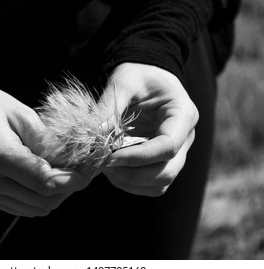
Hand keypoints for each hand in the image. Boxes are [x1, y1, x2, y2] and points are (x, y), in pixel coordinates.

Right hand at [0, 71, 90, 216]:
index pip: (46, 182)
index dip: (75, 180)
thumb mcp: (19, 112)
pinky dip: (40, 198)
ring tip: (66, 173)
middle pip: (44, 201)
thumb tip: (72, 158)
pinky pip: (23, 207)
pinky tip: (46, 178)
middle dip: (69, 188)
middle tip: (81, 169)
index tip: (90, 169)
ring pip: (36, 208)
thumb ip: (46, 140)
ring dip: (56, 194)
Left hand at [100, 63, 197, 196]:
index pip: (167, 147)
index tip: (109, 157)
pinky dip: (131, 183)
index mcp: (182, 115)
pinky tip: (113, 170)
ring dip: (130, 181)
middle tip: (103, 163)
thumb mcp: (123, 82)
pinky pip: (152, 185)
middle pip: (167, 172)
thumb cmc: (137, 74)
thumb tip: (92, 138)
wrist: (145, 76)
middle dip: (132, 174)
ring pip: (160, 184)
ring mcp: (176, 152)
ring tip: (105, 166)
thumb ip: (108, 108)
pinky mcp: (163, 161)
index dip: (137, 157)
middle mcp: (184, 138)